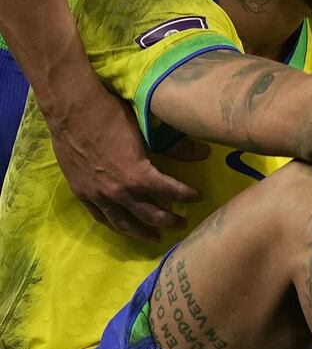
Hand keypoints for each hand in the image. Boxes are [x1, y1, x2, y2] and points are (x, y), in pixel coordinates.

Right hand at [48, 82, 200, 240]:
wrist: (71, 110)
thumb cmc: (110, 115)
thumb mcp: (146, 131)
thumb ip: (174, 148)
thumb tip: (204, 153)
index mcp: (138, 176)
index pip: (171, 192)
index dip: (187, 195)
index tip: (198, 197)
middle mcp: (119, 192)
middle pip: (150, 214)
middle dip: (169, 221)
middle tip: (181, 224)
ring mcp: (98, 195)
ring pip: (124, 223)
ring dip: (143, 232)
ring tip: (155, 237)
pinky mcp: (82, 193)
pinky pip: (101, 217)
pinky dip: (115, 224)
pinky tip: (123, 227)